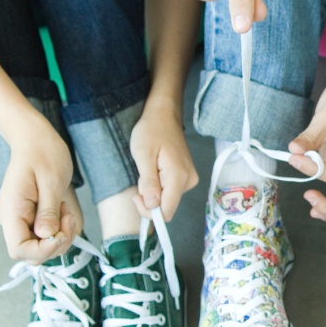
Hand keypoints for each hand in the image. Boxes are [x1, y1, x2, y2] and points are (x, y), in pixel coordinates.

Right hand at [0, 124, 81, 263]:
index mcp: (11, 210)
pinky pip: (42, 236)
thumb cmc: (43, 154)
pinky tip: (63, 212)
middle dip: (56, 244)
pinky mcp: (26, 218)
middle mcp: (10, 219)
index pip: (19, 249)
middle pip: (31, 252)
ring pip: (39, 247)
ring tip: (66, 210)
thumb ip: (48, 211)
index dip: (42, 250)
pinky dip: (57, 231)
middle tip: (68, 217)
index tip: (60, 233)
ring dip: (59, 237)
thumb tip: (46, 236)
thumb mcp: (51, 181)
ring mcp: (17, 219)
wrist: (35, 140)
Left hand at [130, 102, 199, 220]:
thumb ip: (148, 182)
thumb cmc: (151, 131)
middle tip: (141, 175)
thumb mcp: (143, 155)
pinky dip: (158, 185)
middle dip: (149, 198)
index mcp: (179, 177)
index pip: (166, 211)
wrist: (163, 114)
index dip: (148, 210)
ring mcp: (189, 178)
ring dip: (153, 190)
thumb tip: (152, 206)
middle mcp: (189, 181)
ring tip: (148, 168)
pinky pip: (170, 190)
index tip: (136, 195)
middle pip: (167, 206)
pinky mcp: (186, 176)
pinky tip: (155, 169)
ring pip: (167, 199)